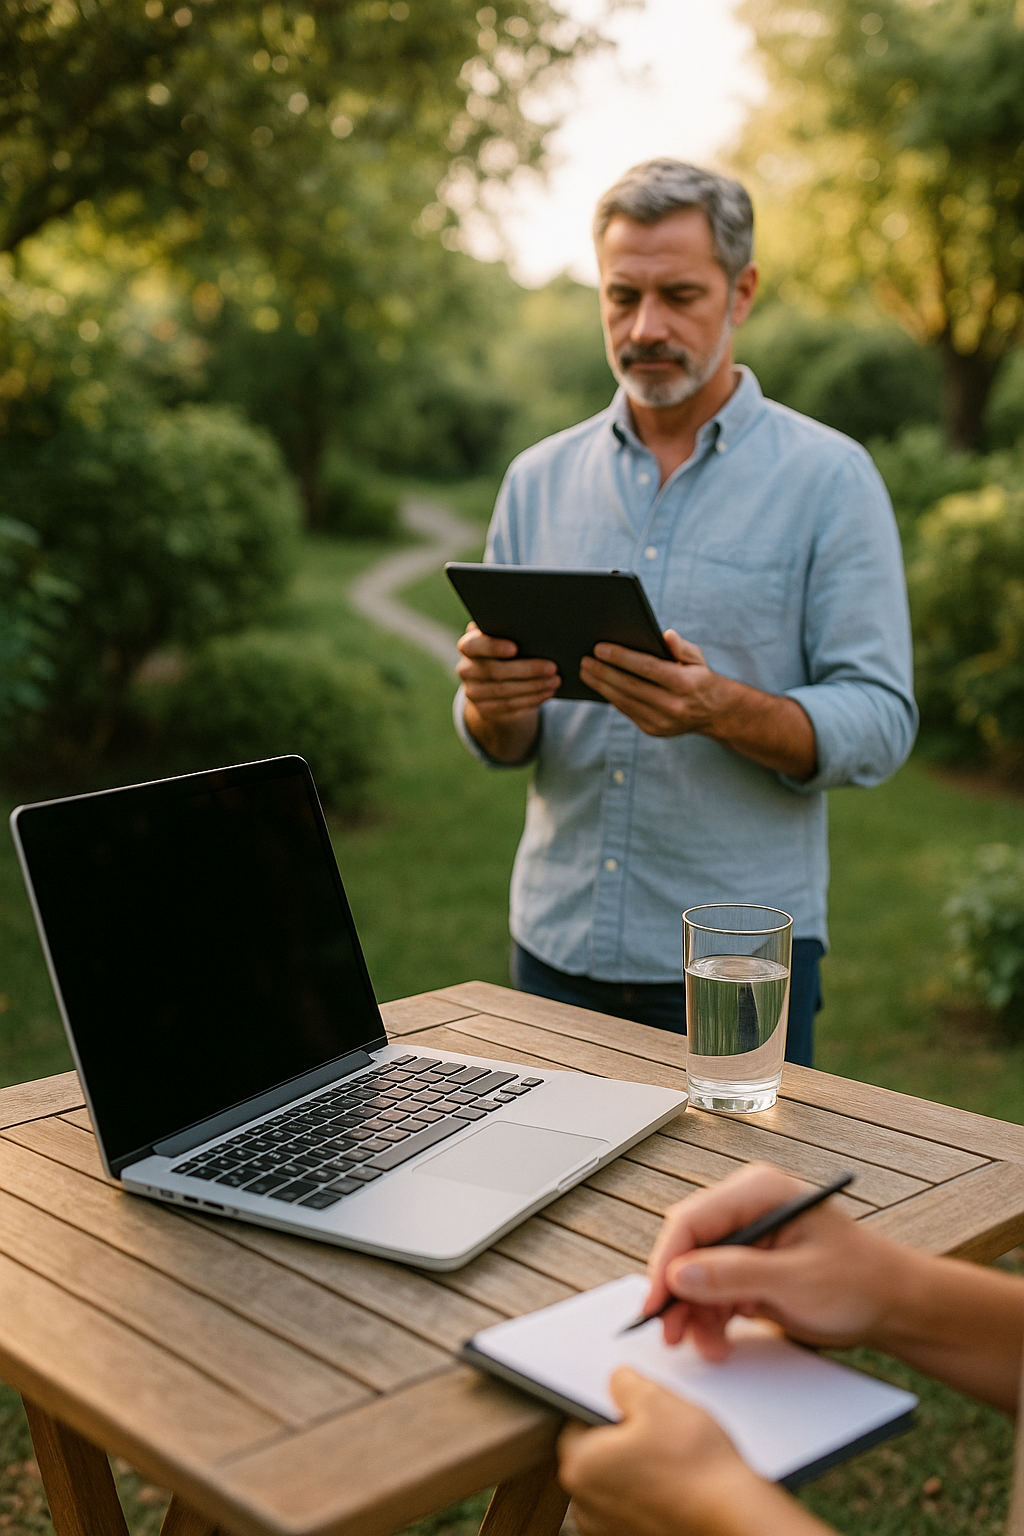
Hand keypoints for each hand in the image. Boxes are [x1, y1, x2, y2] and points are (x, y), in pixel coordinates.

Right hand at [456, 622, 559, 762]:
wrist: (495, 682)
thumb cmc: (507, 650)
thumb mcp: (505, 639)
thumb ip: (512, 633)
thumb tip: (538, 632)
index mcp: (468, 645)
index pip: (474, 645)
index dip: (493, 647)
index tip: (515, 648)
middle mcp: (466, 669)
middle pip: (495, 671)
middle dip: (527, 669)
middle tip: (552, 667)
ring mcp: (473, 692)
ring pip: (505, 691)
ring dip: (534, 686)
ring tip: (555, 680)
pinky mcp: (485, 710)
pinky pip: (509, 706)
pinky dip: (532, 699)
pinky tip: (547, 692)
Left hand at [558, 1368, 827, 1535]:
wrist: (736, 1518)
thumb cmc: (697, 1471)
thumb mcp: (658, 1401)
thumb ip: (625, 1383)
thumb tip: (618, 1382)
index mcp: (580, 1466)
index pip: (576, 1421)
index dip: (606, 1407)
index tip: (627, 1404)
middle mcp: (587, 1503)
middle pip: (597, 1453)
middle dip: (624, 1438)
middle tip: (656, 1428)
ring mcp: (610, 1527)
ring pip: (619, 1480)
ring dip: (638, 1466)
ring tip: (672, 1457)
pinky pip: (636, 1504)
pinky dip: (652, 1492)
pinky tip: (677, 1481)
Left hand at [579, 631, 816, 777]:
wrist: (715, 713)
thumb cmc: (700, 677)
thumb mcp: (697, 657)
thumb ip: (680, 647)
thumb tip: (665, 636)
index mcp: (684, 684)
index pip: (646, 668)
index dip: (621, 657)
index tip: (599, 648)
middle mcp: (673, 706)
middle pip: (630, 686)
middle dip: (603, 672)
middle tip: (584, 660)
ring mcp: (663, 722)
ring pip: (625, 701)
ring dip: (601, 686)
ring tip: (585, 671)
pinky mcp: (654, 730)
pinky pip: (627, 711)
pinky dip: (612, 697)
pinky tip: (599, 685)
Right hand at [643, 1162, 906, 1360]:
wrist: (891, 1304)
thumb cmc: (859, 1279)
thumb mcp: (798, 1280)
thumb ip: (736, 1275)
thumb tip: (680, 1275)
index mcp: (758, 1192)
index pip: (693, 1219)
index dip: (667, 1262)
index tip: (656, 1303)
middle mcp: (746, 1207)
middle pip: (688, 1246)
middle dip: (679, 1293)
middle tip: (672, 1333)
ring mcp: (745, 1237)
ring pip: (695, 1273)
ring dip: (695, 1312)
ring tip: (707, 1347)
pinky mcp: (747, 1265)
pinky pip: (712, 1289)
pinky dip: (710, 1317)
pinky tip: (718, 1341)